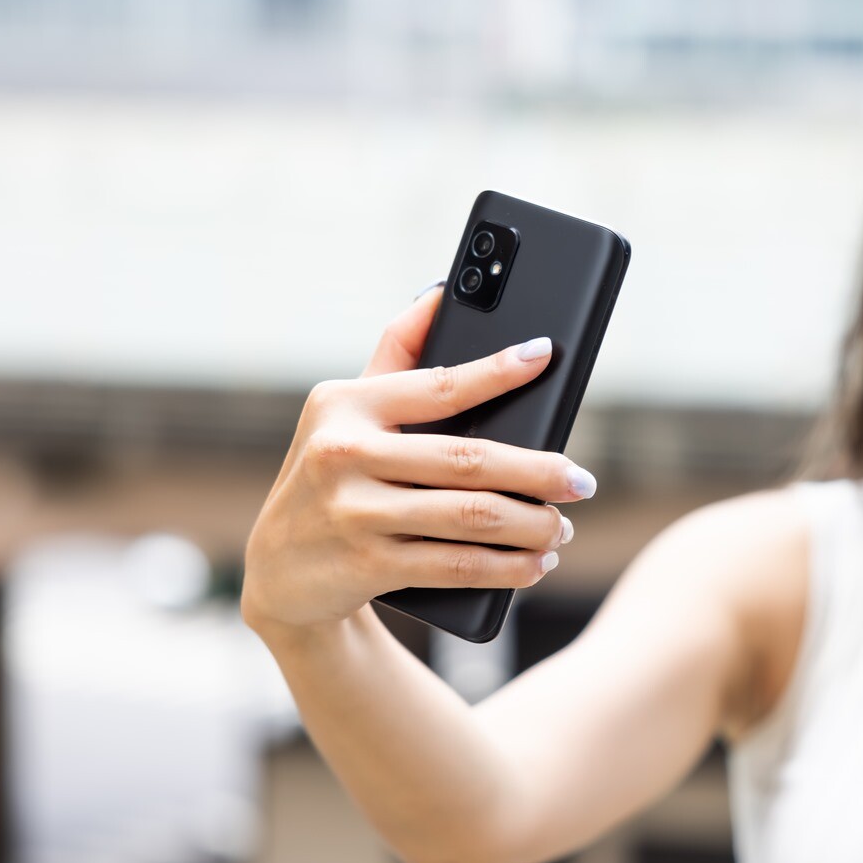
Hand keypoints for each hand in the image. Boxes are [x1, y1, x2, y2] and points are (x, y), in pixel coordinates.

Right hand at [240, 283, 595, 631]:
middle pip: (469, 459)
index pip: (437, 383)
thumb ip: (396, 353)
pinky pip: (456, 565)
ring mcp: (352, 513)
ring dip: (532, 525)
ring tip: (563, 525)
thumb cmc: (333, 475)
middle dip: (539, 472)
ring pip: (471, 516)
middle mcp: (343, 454)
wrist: (279, 572)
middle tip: (583, 481)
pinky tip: (536, 562)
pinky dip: (507, 567)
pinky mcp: (365, 566)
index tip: (543, 355)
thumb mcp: (345, 412)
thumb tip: (443, 290)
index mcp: (345, 404)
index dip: (495, 370)